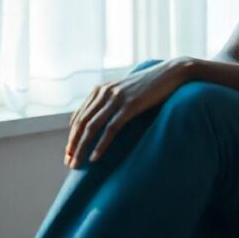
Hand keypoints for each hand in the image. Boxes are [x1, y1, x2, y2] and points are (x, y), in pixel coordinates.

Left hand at [64, 57, 191, 168]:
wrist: (170, 73)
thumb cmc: (150, 85)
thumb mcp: (125, 91)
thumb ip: (111, 102)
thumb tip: (100, 121)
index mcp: (100, 89)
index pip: (79, 117)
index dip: (71, 136)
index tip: (68, 153)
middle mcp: (105, 92)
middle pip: (82, 123)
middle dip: (73, 145)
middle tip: (69, 163)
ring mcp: (117, 98)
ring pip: (92, 127)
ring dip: (82, 148)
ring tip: (77, 164)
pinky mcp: (130, 105)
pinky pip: (110, 129)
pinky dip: (101, 145)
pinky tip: (95, 158)